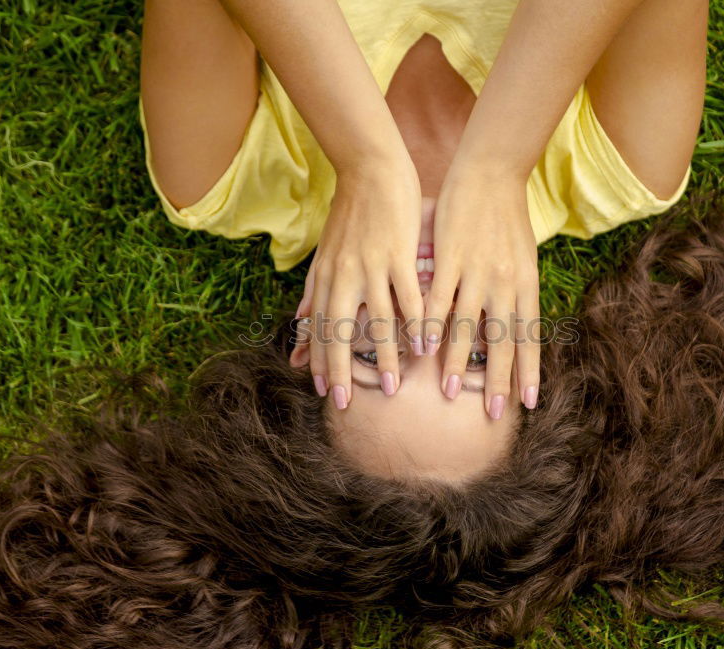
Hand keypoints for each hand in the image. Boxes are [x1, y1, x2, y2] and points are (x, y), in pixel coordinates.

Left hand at [295, 156, 425, 408]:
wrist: (370, 170)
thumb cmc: (349, 214)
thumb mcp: (325, 254)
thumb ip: (314, 291)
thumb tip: (300, 324)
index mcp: (327, 277)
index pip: (321, 328)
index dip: (322, 361)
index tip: (327, 392)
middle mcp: (344, 275)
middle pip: (340, 332)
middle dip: (342, 370)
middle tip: (347, 403)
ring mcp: (372, 265)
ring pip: (376, 321)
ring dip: (385, 357)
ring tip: (393, 388)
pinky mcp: (399, 253)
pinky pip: (408, 296)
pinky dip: (416, 323)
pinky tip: (424, 346)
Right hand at [423, 163, 540, 417]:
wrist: (491, 173)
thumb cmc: (506, 217)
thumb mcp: (522, 258)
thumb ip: (516, 293)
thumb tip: (512, 328)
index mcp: (525, 284)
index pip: (529, 336)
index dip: (528, 371)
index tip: (526, 403)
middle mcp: (506, 283)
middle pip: (504, 340)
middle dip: (499, 379)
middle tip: (493, 412)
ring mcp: (477, 271)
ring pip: (469, 326)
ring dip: (460, 362)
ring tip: (450, 392)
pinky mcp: (450, 258)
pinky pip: (439, 300)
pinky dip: (432, 326)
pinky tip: (423, 348)